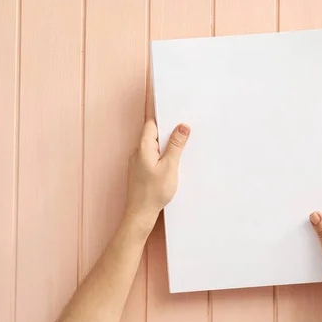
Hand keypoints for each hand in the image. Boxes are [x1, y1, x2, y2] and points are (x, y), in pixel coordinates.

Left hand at [124, 119, 190, 235]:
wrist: (140, 214)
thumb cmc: (153, 193)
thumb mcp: (170, 167)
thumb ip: (176, 145)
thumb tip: (182, 127)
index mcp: (143, 147)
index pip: (151, 123)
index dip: (161, 115)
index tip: (168, 107)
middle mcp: (138, 152)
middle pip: (153, 133)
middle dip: (167, 130)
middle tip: (183, 128)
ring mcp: (138, 161)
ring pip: (154, 145)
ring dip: (166, 144)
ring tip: (181, 147)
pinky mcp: (141, 170)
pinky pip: (152, 155)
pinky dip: (162, 154)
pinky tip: (172, 162)